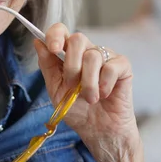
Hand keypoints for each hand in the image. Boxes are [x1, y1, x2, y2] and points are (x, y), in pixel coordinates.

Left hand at [34, 23, 138, 160]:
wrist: (98, 130)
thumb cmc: (77, 110)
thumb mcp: (55, 89)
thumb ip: (47, 66)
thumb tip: (37, 42)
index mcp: (68, 54)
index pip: (61, 31)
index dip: (55, 34)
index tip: (53, 48)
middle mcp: (87, 51)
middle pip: (78, 38)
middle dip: (72, 65)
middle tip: (72, 85)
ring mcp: (106, 57)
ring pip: (93, 55)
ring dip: (88, 82)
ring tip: (90, 99)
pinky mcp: (122, 67)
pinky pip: (112, 66)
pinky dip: (105, 84)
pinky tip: (104, 95)